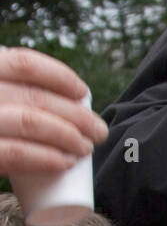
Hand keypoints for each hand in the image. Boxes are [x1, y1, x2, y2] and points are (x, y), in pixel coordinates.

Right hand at [0, 48, 106, 177]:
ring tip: (86, 148)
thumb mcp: (3, 100)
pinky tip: (65, 162)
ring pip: (29, 121)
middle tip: (98, 131)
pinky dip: (45, 158)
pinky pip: (15, 154)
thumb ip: (16, 93)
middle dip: (76, 114)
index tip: (83, 93)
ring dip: (67, 135)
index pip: (23, 63)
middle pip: (34, 96)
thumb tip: (66, 101)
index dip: (59, 76)